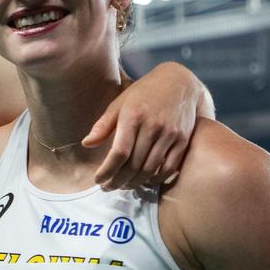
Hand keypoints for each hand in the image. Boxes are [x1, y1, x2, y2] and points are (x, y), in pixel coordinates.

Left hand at [88, 65, 198, 190]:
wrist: (180, 83)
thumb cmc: (144, 93)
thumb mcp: (120, 103)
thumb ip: (103, 125)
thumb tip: (86, 144)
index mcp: (133, 116)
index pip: (119, 153)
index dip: (107, 171)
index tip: (98, 180)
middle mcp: (153, 126)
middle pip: (134, 165)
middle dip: (118, 181)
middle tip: (108, 187)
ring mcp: (170, 134)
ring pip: (150, 169)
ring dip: (134, 183)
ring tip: (123, 185)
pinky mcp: (183, 140)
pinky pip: (169, 167)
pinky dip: (155, 178)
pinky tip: (144, 181)